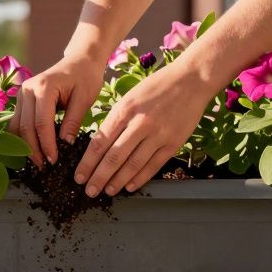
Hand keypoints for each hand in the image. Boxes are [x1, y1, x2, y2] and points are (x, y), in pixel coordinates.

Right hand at [10, 52, 105, 166]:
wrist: (80, 61)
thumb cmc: (85, 77)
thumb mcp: (84, 99)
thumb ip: (73, 121)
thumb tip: (65, 145)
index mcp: (44, 87)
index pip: (41, 123)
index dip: (47, 145)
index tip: (54, 161)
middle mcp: (27, 89)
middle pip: (26, 127)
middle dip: (34, 150)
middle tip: (45, 167)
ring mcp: (22, 94)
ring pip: (17, 127)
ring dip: (25, 146)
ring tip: (38, 162)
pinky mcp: (21, 99)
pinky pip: (18, 122)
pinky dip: (22, 138)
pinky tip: (33, 150)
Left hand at [74, 63, 216, 196]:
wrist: (192, 80)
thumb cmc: (158, 86)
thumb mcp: (130, 97)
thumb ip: (116, 120)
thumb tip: (101, 145)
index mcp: (124, 110)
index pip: (100, 142)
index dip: (87, 163)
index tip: (79, 176)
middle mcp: (140, 124)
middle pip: (113, 157)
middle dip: (98, 177)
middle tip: (89, 191)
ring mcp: (158, 135)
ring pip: (133, 164)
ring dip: (117, 181)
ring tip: (107, 191)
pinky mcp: (173, 143)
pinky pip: (153, 165)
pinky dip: (140, 178)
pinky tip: (129, 186)